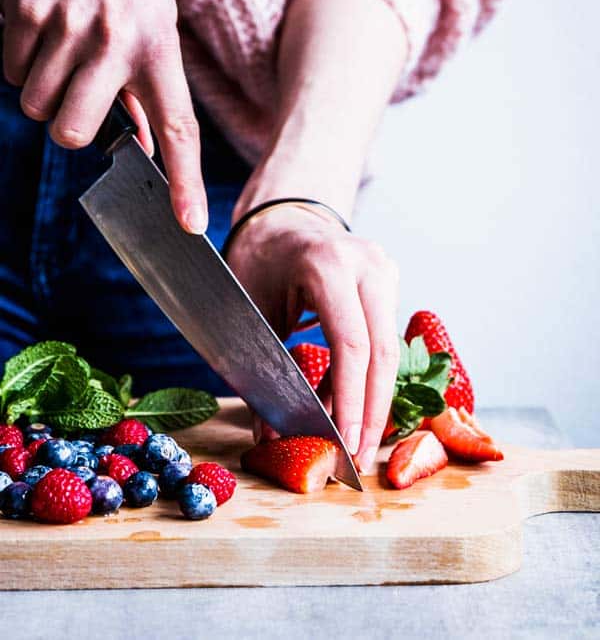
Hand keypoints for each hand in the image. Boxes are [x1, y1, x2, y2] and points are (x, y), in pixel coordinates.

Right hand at [0, 0, 206, 231]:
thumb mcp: (151, 22)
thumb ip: (148, 88)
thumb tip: (149, 146)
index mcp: (159, 48)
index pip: (179, 126)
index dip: (185, 180)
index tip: (190, 224)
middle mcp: (120, 39)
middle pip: (71, 133)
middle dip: (62, 122)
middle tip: (71, 86)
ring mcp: (72, 23)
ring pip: (33, 105)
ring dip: (37, 83)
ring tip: (58, 40)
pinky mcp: (29, 8)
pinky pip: (7, 69)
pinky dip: (15, 55)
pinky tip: (37, 20)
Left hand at [227, 206, 400, 473]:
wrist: (279, 219)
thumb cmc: (257, 261)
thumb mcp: (252, 313)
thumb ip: (264, 373)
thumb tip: (274, 439)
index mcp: (328, 264)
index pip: (352, 346)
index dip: (352, 403)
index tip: (345, 447)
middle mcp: (366, 263)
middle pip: (382, 352)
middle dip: (371, 412)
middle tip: (357, 459)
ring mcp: (383, 268)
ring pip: (389, 348)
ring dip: (372, 398)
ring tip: (353, 441)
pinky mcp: (389, 280)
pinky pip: (384, 336)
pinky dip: (366, 374)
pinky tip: (351, 406)